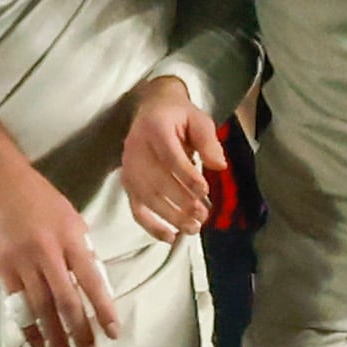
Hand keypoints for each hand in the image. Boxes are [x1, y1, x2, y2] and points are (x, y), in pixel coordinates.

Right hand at [0, 159, 120, 346]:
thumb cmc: (38, 198)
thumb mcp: (70, 217)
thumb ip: (81, 249)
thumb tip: (94, 282)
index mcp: (71, 238)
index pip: (93, 280)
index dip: (104, 309)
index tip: (113, 332)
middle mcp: (48, 252)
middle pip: (67, 300)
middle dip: (80, 330)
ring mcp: (22, 261)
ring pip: (41, 306)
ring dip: (55, 334)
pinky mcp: (1, 267)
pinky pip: (17, 303)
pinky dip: (28, 325)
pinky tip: (36, 340)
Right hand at [121, 75, 226, 242]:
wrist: (152, 109)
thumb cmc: (179, 116)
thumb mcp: (199, 119)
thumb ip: (208, 141)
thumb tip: (218, 166)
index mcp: (154, 128)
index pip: (169, 156)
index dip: (186, 176)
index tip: (204, 191)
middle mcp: (136, 148)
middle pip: (155, 181)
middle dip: (180, 201)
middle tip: (203, 215)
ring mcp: (129, 167)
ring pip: (146, 197)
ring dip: (169, 216)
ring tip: (193, 228)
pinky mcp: (128, 182)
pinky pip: (135, 207)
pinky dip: (150, 225)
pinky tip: (170, 237)